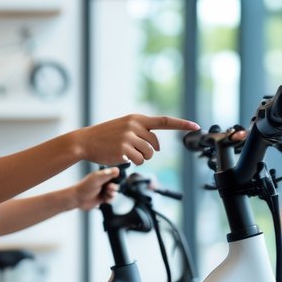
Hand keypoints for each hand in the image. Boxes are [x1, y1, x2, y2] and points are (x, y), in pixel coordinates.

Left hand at [69, 167, 119, 210]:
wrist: (78, 199)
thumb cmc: (85, 187)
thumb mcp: (97, 179)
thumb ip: (107, 174)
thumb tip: (118, 170)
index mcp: (102, 175)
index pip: (113, 174)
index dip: (116, 178)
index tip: (114, 180)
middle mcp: (103, 182)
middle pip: (115, 184)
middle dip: (114, 187)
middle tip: (109, 188)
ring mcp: (102, 190)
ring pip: (114, 192)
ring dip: (112, 194)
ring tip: (107, 194)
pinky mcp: (102, 198)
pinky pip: (111, 199)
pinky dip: (110, 199)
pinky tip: (105, 200)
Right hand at [75, 114, 199, 165]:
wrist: (85, 141)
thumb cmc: (105, 136)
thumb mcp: (124, 127)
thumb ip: (141, 132)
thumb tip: (157, 147)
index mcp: (137, 118)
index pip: (164, 121)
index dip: (182, 124)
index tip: (196, 126)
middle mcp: (135, 126)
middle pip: (156, 144)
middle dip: (148, 151)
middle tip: (133, 150)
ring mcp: (129, 137)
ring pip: (149, 154)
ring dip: (141, 158)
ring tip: (127, 153)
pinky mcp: (124, 149)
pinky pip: (139, 161)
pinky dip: (134, 163)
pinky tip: (122, 158)